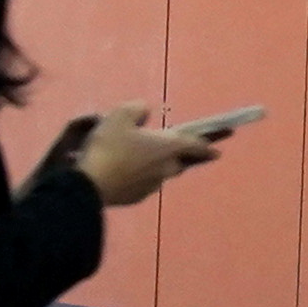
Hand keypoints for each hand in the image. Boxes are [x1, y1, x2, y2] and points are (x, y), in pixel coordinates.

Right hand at [52, 103, 225, 207]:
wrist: (88, 186)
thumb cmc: (108, 147)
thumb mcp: (120, 116)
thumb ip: (137, 109)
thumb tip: (145, 112)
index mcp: (167, 147)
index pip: (196, 146)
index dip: (209, 144)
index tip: (219, 149)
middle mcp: (165, 169)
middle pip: (179, 161)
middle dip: (181, 155)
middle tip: (172, 147)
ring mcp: (151, 186)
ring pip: (161, 173)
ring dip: (156, 164)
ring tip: (140, 155)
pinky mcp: (136, 197)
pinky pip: (144, 183)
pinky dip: (139, 175)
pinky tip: (124, 169)